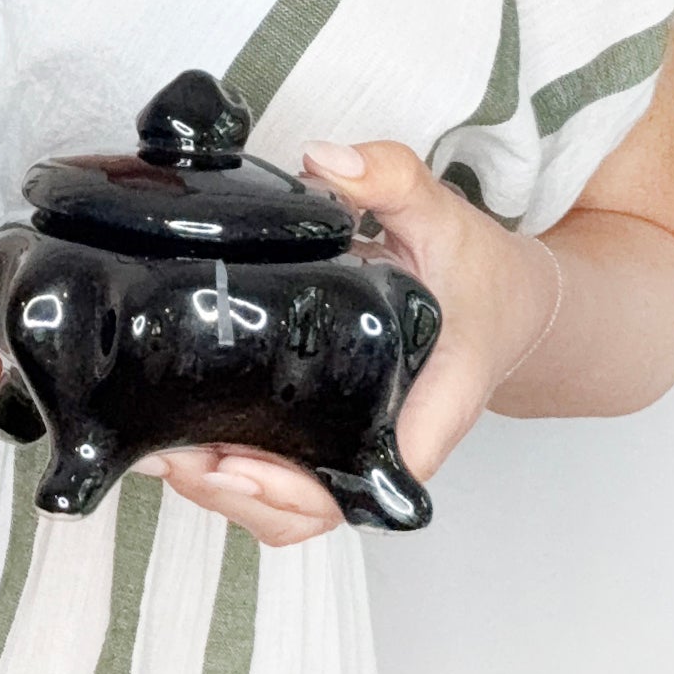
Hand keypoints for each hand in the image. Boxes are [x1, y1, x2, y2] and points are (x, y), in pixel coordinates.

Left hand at [134, 138, 561, 547]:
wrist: (509, 303)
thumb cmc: (481, 275)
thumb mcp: (445, 214)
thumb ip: (393, 178)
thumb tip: (325, 161)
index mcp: (431, 405)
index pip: (374, 477)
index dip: (303, 489)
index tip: (238, 462)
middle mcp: (392, 440)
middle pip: (315, 512)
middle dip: (240, 496)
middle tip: (173, 454)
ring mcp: (360, 445)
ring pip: (294, 511)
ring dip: (227, 493)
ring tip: (163, 455)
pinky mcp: (335, 437)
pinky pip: (286, 483)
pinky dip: (234, 478)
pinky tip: (183, 444)